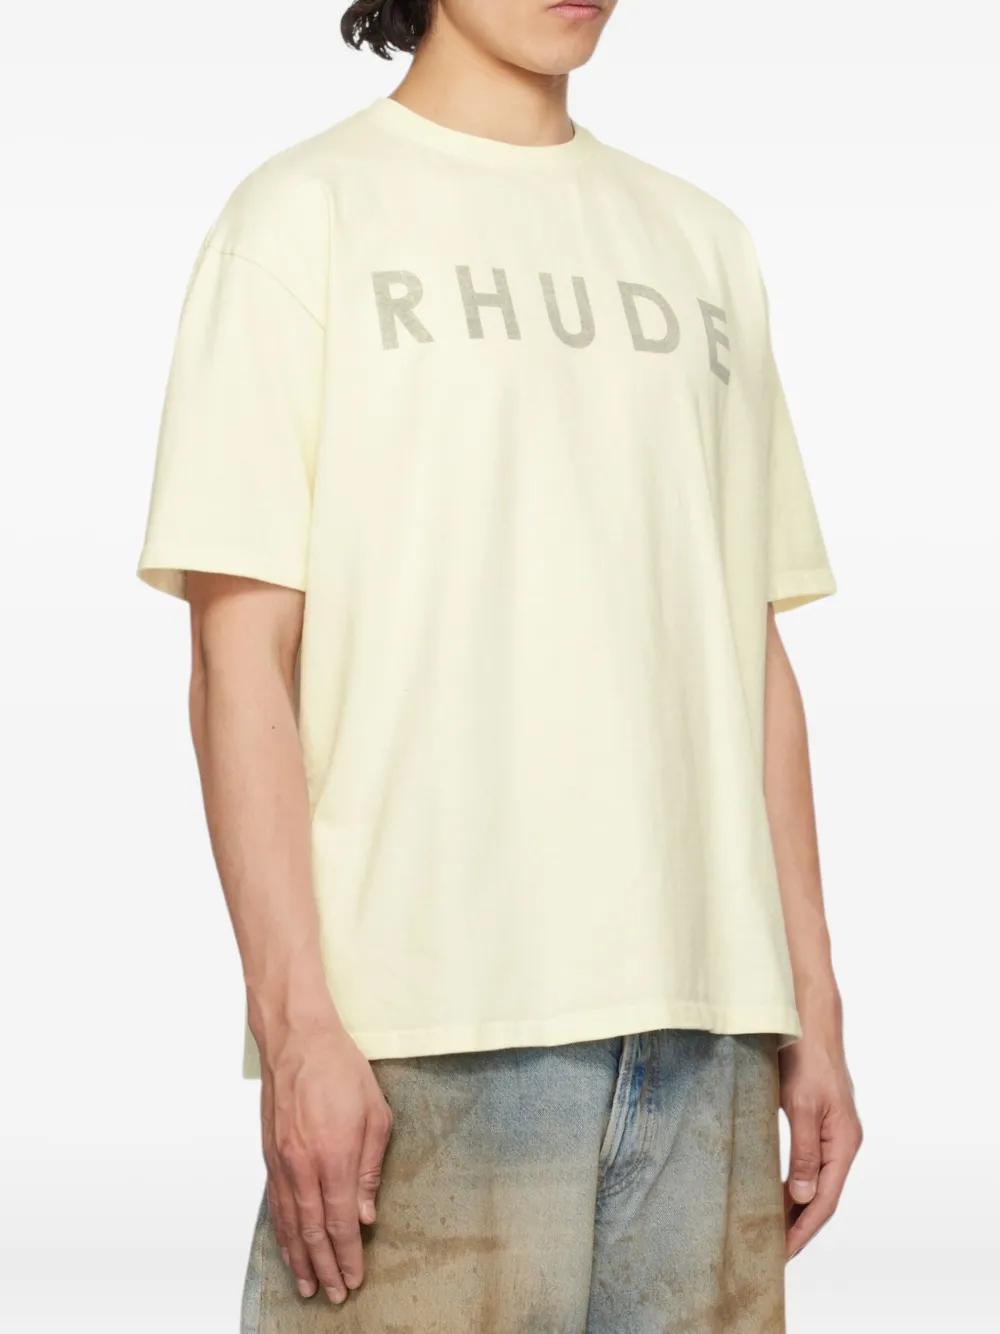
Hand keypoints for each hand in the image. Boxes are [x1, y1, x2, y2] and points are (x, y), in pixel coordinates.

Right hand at [258, 1020, 392, 1303]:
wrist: (297, 1039)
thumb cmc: (340, 1068)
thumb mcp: (375, 1112)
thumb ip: (371, 1166)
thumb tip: (365, 1213)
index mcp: (333, 1156)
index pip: (340, 1222)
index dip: (347, 1255)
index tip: (354, 1278)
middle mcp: (302, 1165)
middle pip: (313, 1231)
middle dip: (325, 1267)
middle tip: (334, 1295)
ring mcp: (281, 1161)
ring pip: (289, 1222)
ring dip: (299, 1257)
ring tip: (307, 1285)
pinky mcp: (269, 1154)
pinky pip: (276, 1203)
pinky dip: (282, 1230)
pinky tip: (288, 1244)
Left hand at [780, 1026, 861, 1258]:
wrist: (810, 1021)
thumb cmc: (806, 1058)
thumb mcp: (800, 1105)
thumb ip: (803, 1152)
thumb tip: (802, 1197)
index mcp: (844, 1142)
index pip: (824, 1200)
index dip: (803, 1230)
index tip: (782, 1254)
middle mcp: (842, 1143)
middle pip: (821, 1196)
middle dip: (798, 1225)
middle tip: (770, 1252)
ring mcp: (831, 1134)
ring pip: (814, 1181)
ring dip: (794, 1207)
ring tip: (770, 1231)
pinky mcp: (818, 1123)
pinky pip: (807, 1163)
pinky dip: (793, 1183)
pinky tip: (775, 1193)